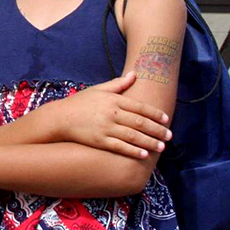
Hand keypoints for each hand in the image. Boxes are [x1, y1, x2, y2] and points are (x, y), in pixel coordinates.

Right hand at [46, 71, 171, 158]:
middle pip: (140, 122)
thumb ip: (118, 83)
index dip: (155, 113)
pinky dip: (133, 151)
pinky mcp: (100, 141)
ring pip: (133, 136)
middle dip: (157, 130)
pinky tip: (143, 155)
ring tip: (161, 147)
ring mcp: (106, 128)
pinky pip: (120, 147)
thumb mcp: (99, 89)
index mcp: (114, 100)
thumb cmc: (81, 103)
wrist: (60, 117)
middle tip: (169, 136)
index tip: (166, 119)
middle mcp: (112, 113)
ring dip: (149, 142)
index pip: (139, 106)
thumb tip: (134, 74)